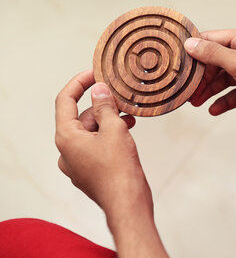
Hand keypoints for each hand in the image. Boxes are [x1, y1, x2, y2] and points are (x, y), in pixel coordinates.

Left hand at [54, 70, 152, 218]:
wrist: (127, 203)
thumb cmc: (118, 170)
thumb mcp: (114, 129)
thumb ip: (105, 106)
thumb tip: (98, 90)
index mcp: (66, 137)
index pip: (65, 101)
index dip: (79, 83)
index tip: (93, 73)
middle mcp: (67, 150)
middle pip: (80, 117)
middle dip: (101, 105)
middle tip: (120, 95)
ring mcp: (77, 163)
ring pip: (90, 132)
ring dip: (108, 120)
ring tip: (129, 115)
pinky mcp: (90, 171)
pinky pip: (96, 146)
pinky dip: (109, 135)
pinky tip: (127, 131)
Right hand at [184, 29, 235, 131]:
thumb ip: (214, 54)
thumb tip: (191, 44)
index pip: (214, 39)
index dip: (196, 49)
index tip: (178, 61)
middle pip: (217, 60)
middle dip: (202, 75)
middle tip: (187, 89)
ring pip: (224, 78)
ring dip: (210, 89)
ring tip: (196, 102)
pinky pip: (234, 93)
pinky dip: (224, 101)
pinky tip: (214, 110)